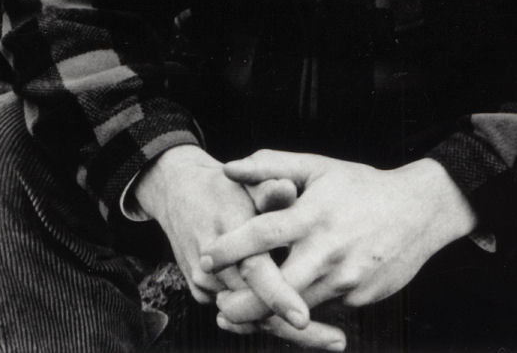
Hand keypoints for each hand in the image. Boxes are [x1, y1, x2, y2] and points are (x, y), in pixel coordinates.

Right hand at [131, 145, 315, 334]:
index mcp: (230, 234)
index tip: (304, 318)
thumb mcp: (248, 181)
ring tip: (330, 338)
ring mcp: (205, 282)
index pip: (254, 272)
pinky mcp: (202, 292)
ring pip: (248, 317)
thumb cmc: (223, 184)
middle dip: (296, 332)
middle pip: (254, 309)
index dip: (278, 296)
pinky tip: (300, 325)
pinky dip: (264, 320)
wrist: (178, 191)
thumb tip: (285, 188)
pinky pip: (237, 313)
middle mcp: (214, 265)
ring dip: (285, 328)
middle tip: (338, 342)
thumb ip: (268, 190)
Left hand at [202, 151, 476, 334]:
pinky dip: (302, 310)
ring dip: (268, 314)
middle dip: (245, 303)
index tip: (205, 257)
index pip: (264, 233)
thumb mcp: (317, 167)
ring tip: (239, 314)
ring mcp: (346, 277)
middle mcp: (328, 249)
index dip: (231, 248)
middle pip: (278, 287)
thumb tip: (229, 169)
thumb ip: (271, 166)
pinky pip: (324, 308)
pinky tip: (286, 308)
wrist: (420, 210)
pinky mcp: (359, 296)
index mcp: (313, 214)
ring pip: (299, 306)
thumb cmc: (360, 186)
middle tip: (219, 307)